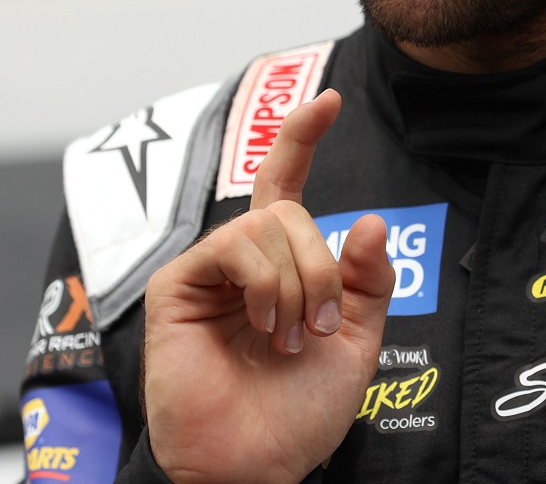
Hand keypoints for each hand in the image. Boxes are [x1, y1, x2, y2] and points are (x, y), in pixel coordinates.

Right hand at [142, 89, 395, 483]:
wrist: (257, 464)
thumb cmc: (298, 412)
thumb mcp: (355, 342)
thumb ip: (365, 282)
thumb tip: (368, 220)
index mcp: (281, 265)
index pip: (286, 185)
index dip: (302, 137)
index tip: (329, 98)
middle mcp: (242, 259)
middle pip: (289, 209)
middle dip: (321, 265)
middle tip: (318, 327)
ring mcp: (207, 270)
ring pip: (266, 225)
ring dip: (297, 283)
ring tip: (288, 338)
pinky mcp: (177, 285)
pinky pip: (233, 246)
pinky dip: (264, 284)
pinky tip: (262, 327)